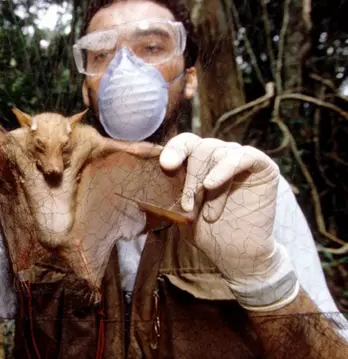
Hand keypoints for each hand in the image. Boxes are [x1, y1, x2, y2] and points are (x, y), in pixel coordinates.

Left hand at [160, 133, 298, 310]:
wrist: (236, 256)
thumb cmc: (207, 232)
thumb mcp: (178, 212)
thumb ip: (165, 193)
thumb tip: (137, 185)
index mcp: (198, 162)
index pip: (184, 143)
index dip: (174, 150)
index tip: (165, 165)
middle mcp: (219, 156)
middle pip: (200, 148)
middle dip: (189, 177)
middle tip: (187, 206)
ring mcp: (240, 159)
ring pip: (218, 152)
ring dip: (206, 182)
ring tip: (206, 213)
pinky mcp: (262, 167)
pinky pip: (244, 155)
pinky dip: (226, 168)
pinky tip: (212, 184)